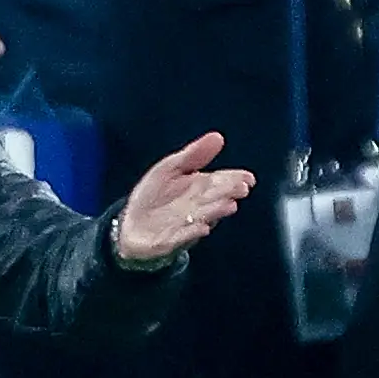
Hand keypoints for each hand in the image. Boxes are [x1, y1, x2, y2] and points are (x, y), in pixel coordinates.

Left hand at [115, 131, 253, 263]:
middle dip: (228, 194)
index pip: (220, 182)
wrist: (130, 225)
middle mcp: (195, 207)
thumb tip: (218, 137)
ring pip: (202, 218)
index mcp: (198, 189)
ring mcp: (183, 225)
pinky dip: (191, 233)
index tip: (248, 179)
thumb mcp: (170, 168)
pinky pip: (180, 237)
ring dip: (215, 212)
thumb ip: (193, 155)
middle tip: (241, 189)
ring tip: (229, 205)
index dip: (235, 180)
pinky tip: (202, 228)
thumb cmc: (154, 195)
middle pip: (214, 199)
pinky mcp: (167, 241)